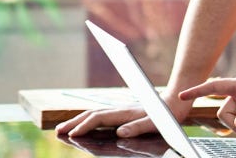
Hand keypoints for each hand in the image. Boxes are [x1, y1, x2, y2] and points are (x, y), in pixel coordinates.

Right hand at [55, 90, 191, 137]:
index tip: (72, 135)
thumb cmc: (168, 115)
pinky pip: (102, 116)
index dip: (84, 126)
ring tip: (66, 128)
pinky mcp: (125, 113)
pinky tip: (87, 125)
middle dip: (74, 122)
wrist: (177, 100)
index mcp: (125, 112)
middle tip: (58, 131)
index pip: (99, 118)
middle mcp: (121, 110)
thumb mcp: (156, 123)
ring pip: (96, 114)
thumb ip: (138, 127)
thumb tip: (119, 133)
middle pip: (92, 114)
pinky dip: (90, 120)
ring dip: (79, 120)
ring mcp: (122, 110)